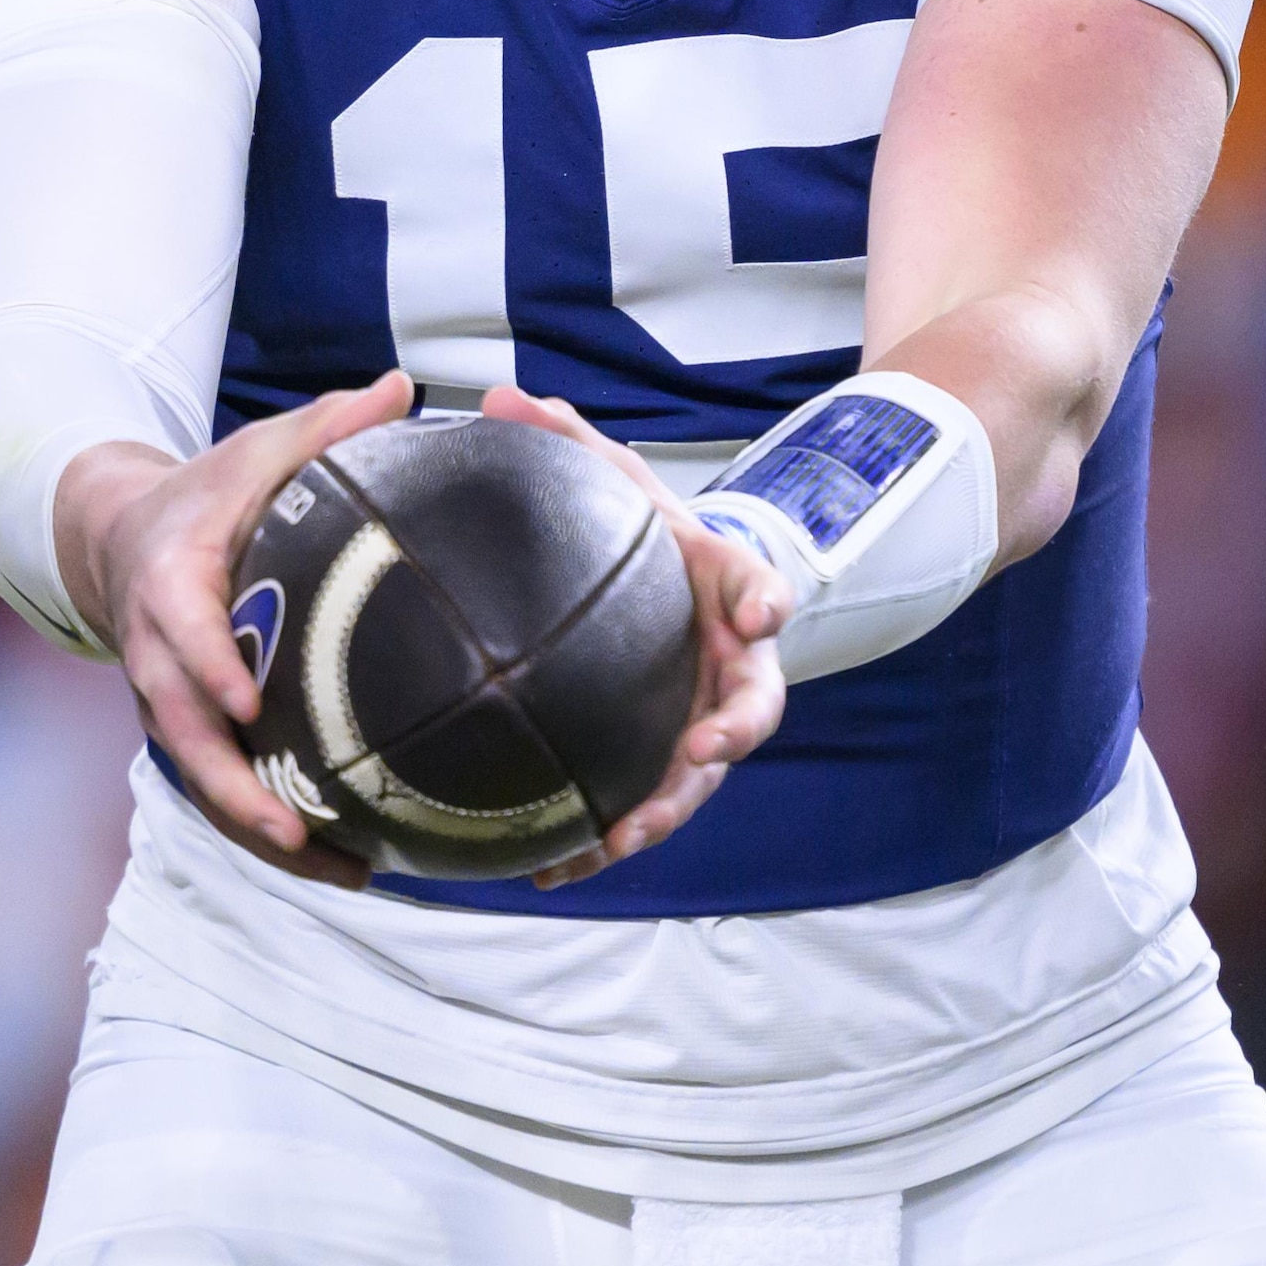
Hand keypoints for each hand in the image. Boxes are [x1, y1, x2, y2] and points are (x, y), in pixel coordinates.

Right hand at [57, 371, 417, 888]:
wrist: (119, 541)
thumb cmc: (205, 495)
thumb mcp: (255, 451)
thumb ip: (325, 426)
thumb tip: (403, 388)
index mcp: (170, 585)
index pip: (182, 633)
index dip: (208, 669)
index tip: (249, 699)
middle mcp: (161, 658)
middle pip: (186, 736)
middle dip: (234, 789)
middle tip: (290, 829)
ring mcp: (171, 706)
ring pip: (206, 782)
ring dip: (264, 833)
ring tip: (343, 871)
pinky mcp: (192, 734)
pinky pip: (227, 794)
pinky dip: (277, 833)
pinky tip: (350, 865)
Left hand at [477, 383, 786, 890]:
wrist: (664, 597)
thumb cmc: (644, 543)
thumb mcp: (617, 488)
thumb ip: (568, 445)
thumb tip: (500, 396)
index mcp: (726, 587)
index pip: (761, 585)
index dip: (765, 599)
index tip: (764, 610)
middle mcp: (729, 666)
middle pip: (750, 709)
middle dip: (732, 734)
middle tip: (703, 753)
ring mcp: (701, 724)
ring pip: (696, 780)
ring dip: (664, 811)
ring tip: (620, 839)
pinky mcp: (661, 767)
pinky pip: (639, 810)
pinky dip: (600, 841)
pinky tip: (551, 869)